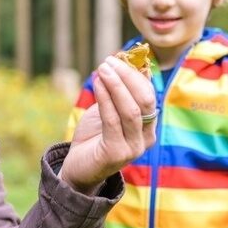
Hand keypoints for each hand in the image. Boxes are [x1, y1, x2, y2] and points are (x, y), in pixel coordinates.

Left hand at [60, 56, 155, 193]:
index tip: (117, 58)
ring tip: (102, 69)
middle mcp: (146, 138)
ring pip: (130, 110)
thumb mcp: (109, 110)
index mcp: (148, 126)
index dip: (134, 74)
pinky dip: (105, 98)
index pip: (149, 94)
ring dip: (116, 85)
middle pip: (144, 100)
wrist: (78, 168)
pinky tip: (97, 84)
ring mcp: (134, 148)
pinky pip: (112, 120)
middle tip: (108, 61)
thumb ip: (120, 93)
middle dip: (127, 77)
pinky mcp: (116, 153)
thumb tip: (130, 63)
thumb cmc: (95, 137)